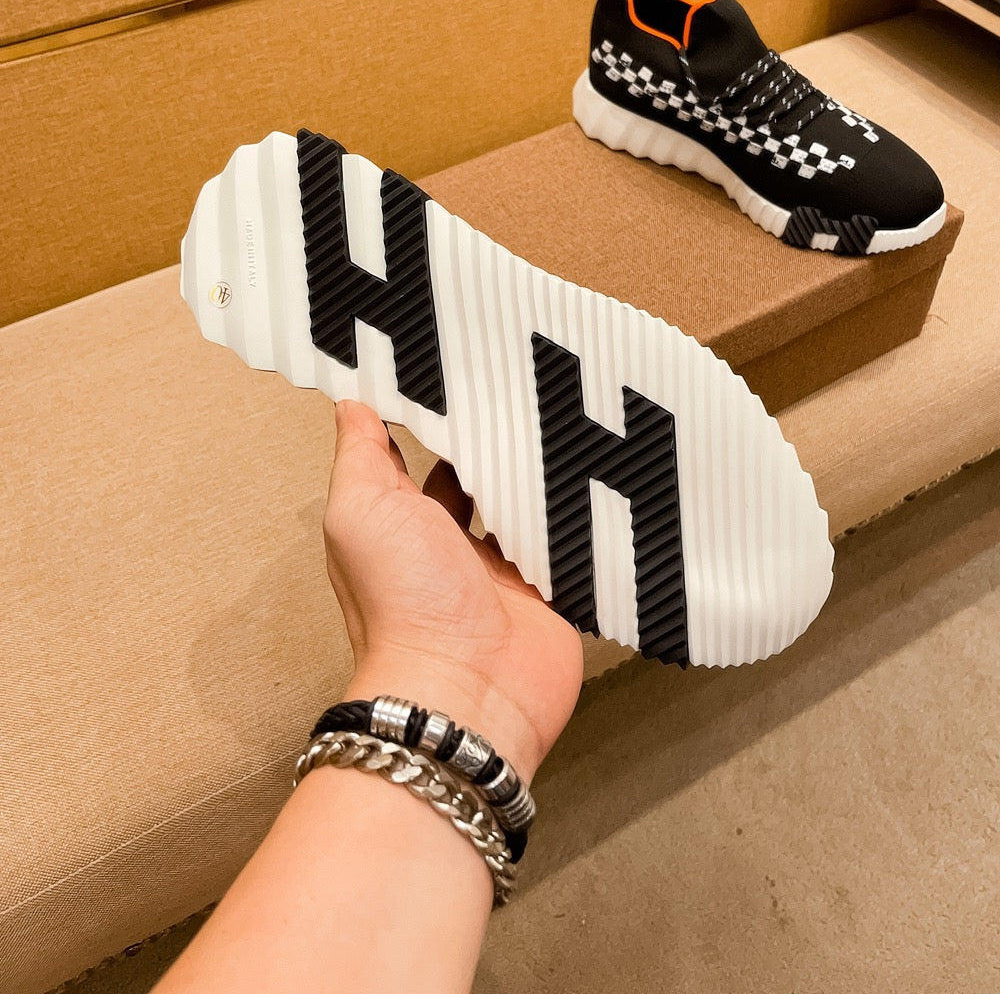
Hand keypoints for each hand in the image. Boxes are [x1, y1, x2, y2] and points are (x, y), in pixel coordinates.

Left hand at [323, 401, 583, 781]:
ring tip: (559, 417)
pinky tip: (590, 475)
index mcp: (399, 523)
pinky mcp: (548, 589)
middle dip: (492, 440)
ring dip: (535, 472)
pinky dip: (574, 514)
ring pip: (523, 502)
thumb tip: (350, 405)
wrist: (467, 691)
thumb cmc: (401, 609)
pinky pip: (566, 539)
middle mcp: (448, 545)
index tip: (448, 366)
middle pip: (475, 476)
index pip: (413, 455)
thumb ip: (360, 456)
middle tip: (517, 384)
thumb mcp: (362, 511)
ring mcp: (500, 569)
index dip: (426, 415)